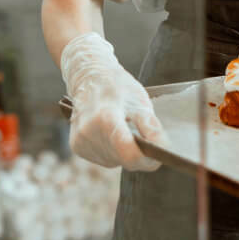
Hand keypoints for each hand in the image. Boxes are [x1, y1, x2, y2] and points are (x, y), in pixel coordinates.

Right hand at [59, 32, 164, 170]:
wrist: (88, 77)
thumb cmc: (116, 86)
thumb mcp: (139, 100)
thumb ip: (150, 126)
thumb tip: (161, 148)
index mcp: (105, 118)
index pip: (129, 154)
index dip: (147, 159)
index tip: (158, 154)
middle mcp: (89, 132)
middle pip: (123, 159)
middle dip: (139, 153)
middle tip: (144, 136)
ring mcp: (80, 141)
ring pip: (115, 162)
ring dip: (125, 153)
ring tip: (125, 130)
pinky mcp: (77, 147)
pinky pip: (104, 159)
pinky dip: (113, 152)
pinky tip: (113, 135)